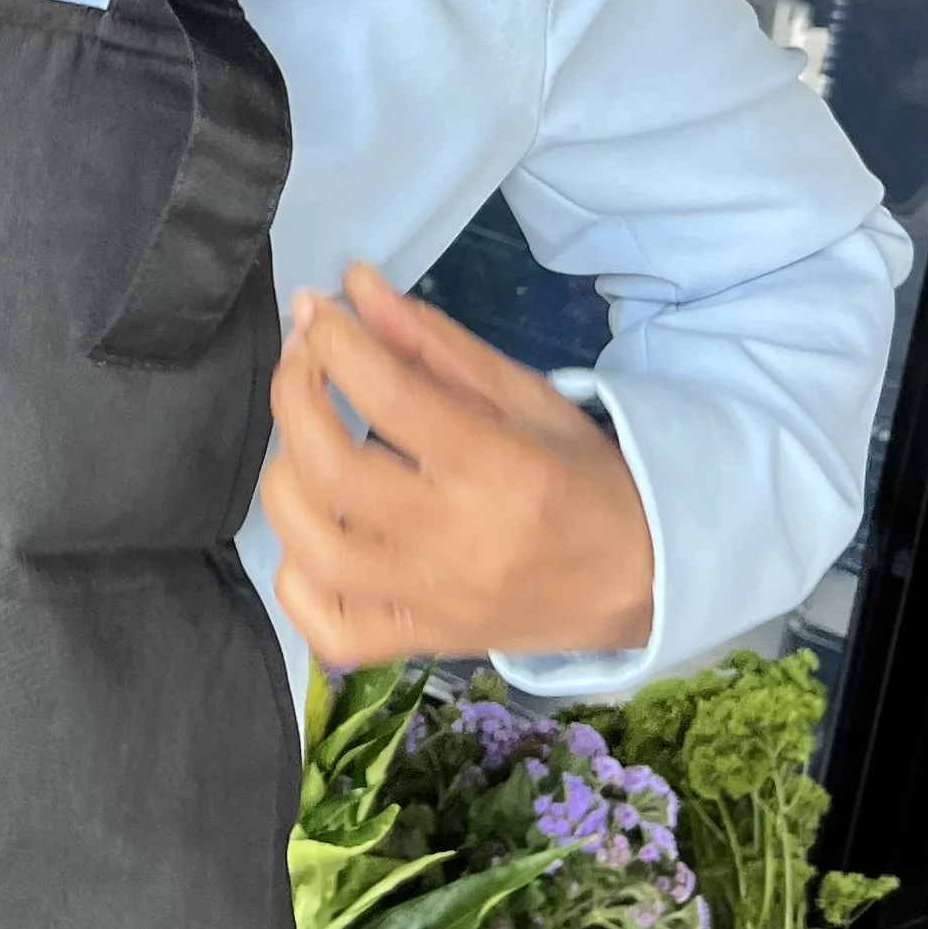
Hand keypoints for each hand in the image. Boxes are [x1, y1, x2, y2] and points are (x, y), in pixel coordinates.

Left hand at [260, 258, 653, 670]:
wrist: (641, 584)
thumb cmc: (584, 480)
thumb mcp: (527, 398)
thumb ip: (435, 343)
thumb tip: (355, 286)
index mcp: (498, 470)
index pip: (392, 400)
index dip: (338, 344)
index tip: (319, 312)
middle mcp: (456, 542)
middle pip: (334, 471)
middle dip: (295, 398)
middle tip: (302, 361)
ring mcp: (430, 602)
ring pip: (313, 549)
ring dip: (286, 480)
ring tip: (304, 444)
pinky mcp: (416, 642)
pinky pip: (326, 625)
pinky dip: (296, 576)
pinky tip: (314, 532)